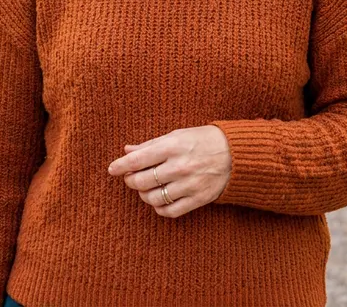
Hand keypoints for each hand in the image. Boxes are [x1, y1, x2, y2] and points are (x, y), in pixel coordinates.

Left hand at [108, 126, 231, 217]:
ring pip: (154, 198)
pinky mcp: (198, 199)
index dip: (121, 165)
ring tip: (145, 189)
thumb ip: (151, 144)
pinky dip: (159, 208)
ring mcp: (189, 184)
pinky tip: (159, 200)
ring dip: (144, 195)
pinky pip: (170, 211)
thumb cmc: (202, 140)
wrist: (235, 154)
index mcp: (173, 146)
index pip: (139, 159)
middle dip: (131, 181)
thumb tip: (127, 150)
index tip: (112, 169)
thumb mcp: (177, 135)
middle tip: (131, 178)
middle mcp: (180, 166)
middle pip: (143, 181)